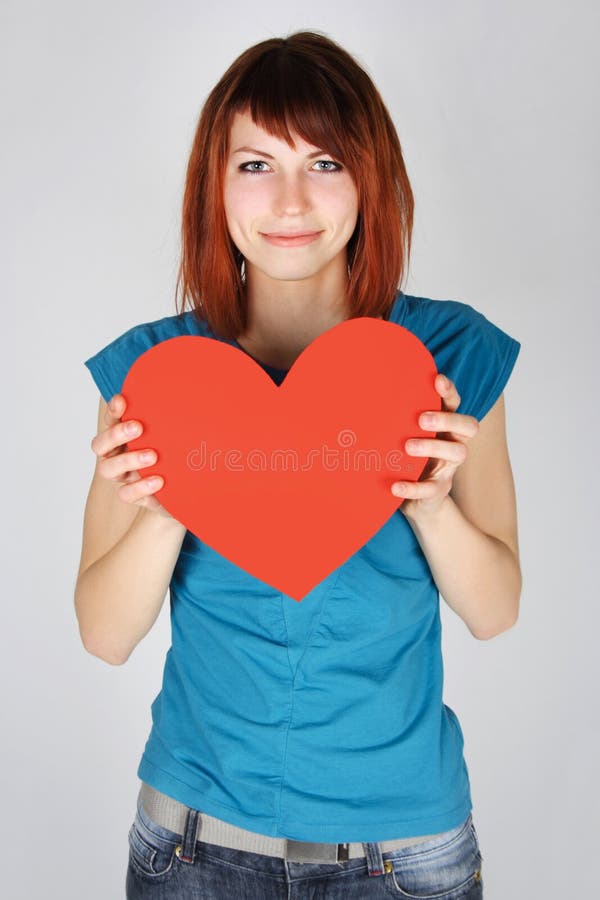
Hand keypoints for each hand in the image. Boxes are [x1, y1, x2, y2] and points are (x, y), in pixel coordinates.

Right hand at [90, 393, 173, 519]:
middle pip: (100, 445)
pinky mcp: (134, 495)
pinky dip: (140, 488)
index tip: (122, 400)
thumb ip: (170, 416)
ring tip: (152, 456)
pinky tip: (158, 481)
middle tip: (138, 426)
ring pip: (108, 470)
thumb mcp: (172, 433)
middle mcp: (115, 456)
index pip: (110, 420)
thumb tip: (186, 386)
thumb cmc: (173, 452)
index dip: (112, 410)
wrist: (184, 487)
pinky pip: (126, 494)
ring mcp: (122, 477)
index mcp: (121, 436)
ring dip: (128, 460)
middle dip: (116, 434)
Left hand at [391, 374, 478, 516]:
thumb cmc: (406, 459)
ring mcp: (448, 468)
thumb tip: (362, 395)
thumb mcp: (403, 436)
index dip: (450, 391)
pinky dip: (413, 487)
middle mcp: (452, 443)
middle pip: (468, 426)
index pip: (454, 404)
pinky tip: (395, 486)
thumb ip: (396, 420)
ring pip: (458, 453)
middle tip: (422, 419)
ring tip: (408, 447)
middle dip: (447, 419)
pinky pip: (431, 488)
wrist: (415, 502)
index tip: (437, 380)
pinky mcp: (438, 490)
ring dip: (433, 447)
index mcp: (444, 427)